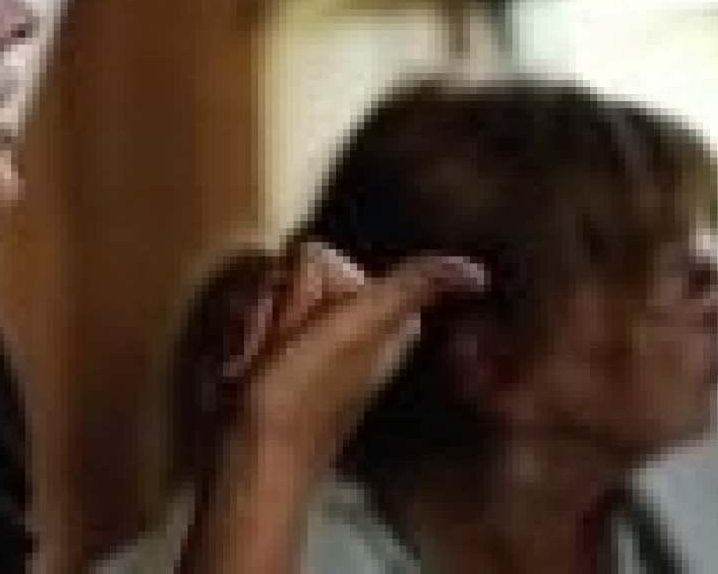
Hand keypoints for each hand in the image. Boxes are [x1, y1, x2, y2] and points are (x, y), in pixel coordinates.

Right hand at [224, 242, 486, 470]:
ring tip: (261, 369)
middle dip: (269, 311)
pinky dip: (239, 344)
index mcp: (384, 310)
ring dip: (250, 330)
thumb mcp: (356, 332)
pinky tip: (247, 374)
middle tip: (280, 358)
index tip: (307, 336)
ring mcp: (319, 336)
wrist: (253, 461)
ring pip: (261, 291)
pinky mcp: (286, 352)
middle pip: (284, 269)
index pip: (312, 255)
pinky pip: (249, 317)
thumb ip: (413, 289)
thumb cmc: (296, 403)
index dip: (294, 292)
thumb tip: (478, 274)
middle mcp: (358, 320)